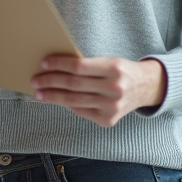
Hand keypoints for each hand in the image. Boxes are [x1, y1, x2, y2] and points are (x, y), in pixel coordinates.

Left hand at [31, 56, 166, 126]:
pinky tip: (57, 100)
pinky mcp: (108, 120)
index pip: (79, 66)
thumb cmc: (121, 71)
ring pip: (74, 101)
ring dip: (53, 97)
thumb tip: (55, 69)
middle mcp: (115, 88)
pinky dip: (68, 105)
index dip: (59, 64)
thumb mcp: (109, 61)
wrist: (146, 88)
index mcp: (114, 68)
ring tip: (39, 93)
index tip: (44, 63)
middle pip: (73, 85)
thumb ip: (87, 66)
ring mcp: (112, 107)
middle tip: (35, 80)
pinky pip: (81, 111)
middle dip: (50, 82)